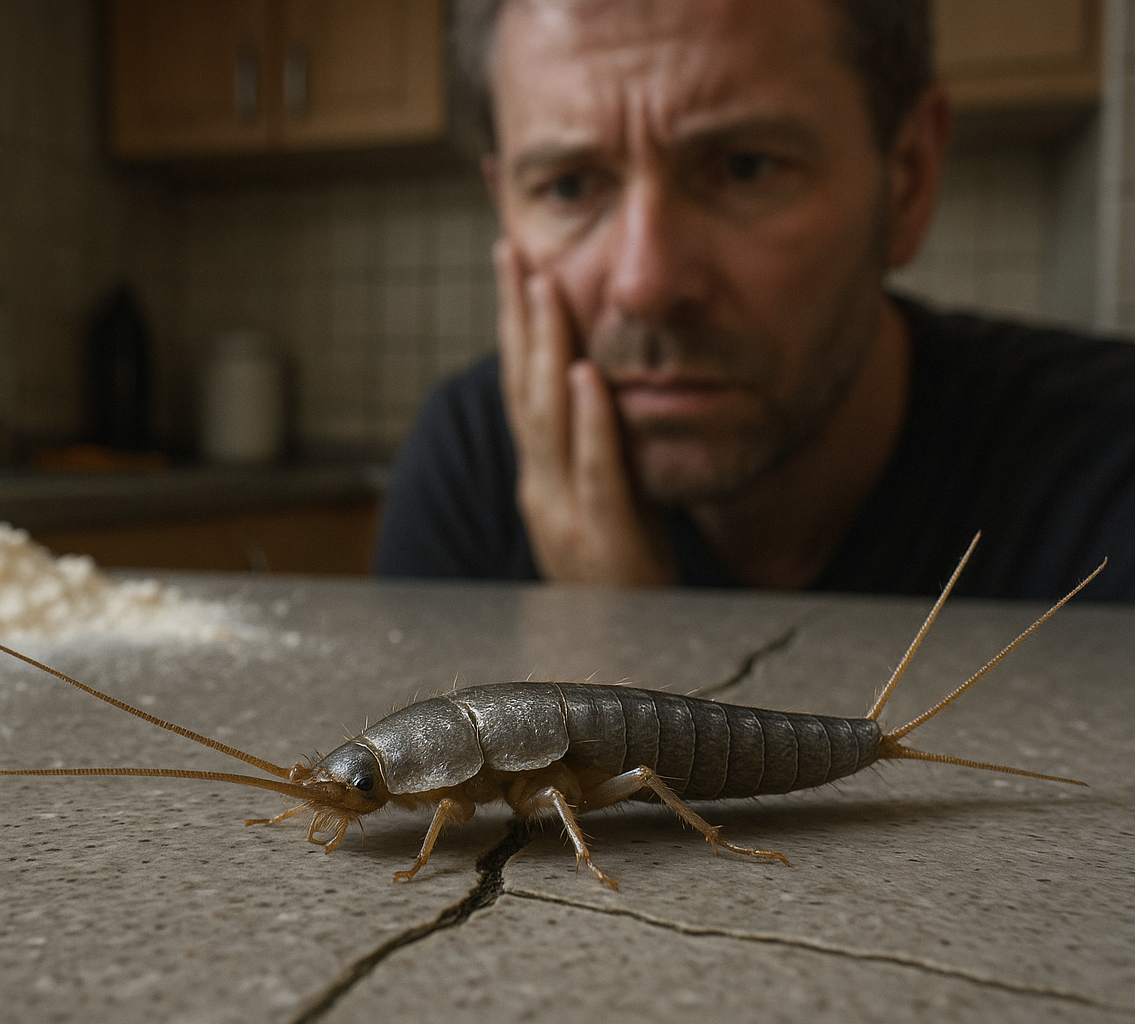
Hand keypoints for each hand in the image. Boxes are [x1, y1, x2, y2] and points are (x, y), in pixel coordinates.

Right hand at [495, 239, 676, 586]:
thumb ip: (600, 447)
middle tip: (512, 249)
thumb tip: (606, 380)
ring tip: (545, 289)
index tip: (511, 256)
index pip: (521, 383)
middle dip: (518, 315)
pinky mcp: (607, 542)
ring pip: (549, 421)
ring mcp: (566, 515)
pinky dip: (593, 424)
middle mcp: (542, 487)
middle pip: (524, 388)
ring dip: (547, 350)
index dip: (514, 319)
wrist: (621, 663)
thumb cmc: (624, 575)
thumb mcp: (604, 501)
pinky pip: (597, 474)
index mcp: (542, 475)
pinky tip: (592, 377)